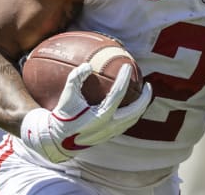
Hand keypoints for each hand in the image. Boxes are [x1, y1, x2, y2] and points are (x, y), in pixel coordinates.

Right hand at [21, 63, 151, 162]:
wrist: (57, 140)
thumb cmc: (63, 115)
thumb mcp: (67, 96)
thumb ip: (76, 78)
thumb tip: (87, 65)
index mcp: (100, 116)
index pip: (117, 94)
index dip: (123, 79)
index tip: (127, 66)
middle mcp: (109, 126)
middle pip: (135, 111)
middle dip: (145, 98)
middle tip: (148, 84)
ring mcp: (111, 133)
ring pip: (133, 119)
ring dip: (142, 106)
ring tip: (144, 94)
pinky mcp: (109, 136)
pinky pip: (127, 124)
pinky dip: (133, 113)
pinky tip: (132, 104)